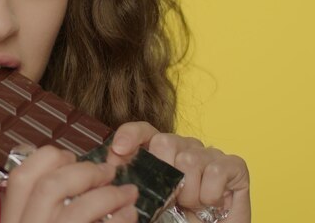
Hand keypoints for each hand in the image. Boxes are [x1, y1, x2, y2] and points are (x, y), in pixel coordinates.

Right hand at [1, 145, 138, 222]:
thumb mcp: (34, 221)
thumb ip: (41, 206)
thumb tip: (66, 173)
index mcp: (12, 221)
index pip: (21, 177)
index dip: (47, 158)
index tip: (69, 157)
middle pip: (49, 186)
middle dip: (84, 172)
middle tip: (108, 171)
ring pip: (77, 210)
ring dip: (108, 196)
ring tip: (128, 193)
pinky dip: (121, 219)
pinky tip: (131, 215)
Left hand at [111, 122, 250, 222]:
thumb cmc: (180, 220)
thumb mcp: (151, 201)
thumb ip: (134, 180)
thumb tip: (112, 161)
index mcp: (162, 153)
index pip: (144, 131)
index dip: (130, 135)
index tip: (118, 150)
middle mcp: (185, 148)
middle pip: (164, 142)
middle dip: (164, 175)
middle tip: (173, 199)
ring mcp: (210, 154)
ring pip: (189, 159)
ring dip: (189, 193)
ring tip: (193, 206)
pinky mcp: (234, 165)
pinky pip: (215, 171)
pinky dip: (210, 194)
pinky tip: (212, 203)